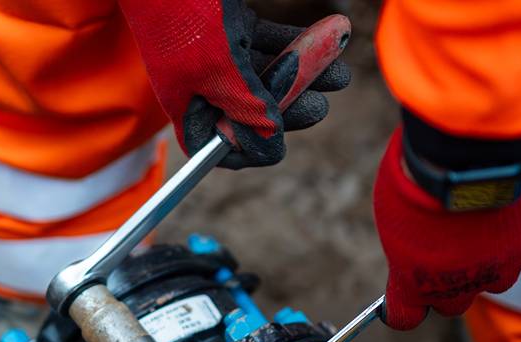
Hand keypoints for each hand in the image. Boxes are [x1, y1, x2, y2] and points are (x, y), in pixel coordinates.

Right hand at [118, 0, 349, 168]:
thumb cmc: (180, 11)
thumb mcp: (217, 66)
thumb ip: (245, 105)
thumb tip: (270, 147)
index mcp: (187, 104)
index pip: (216, 147)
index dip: (247, 149)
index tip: (279, 142)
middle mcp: (202, 86)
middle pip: (251, 112)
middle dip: (290, 108)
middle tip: (320, 103)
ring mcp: (218, 57)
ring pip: (268, 76)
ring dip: (306, 75)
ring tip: (340, 75)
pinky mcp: (233, 30)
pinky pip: (270, 44)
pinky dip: (296, 44)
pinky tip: (328, 37)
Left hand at [374, 127, 520, 329]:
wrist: (463, 153)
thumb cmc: (416, 175)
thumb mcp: (390, 209)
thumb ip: (406, 238)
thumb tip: (416, 234)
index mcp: (411, 283)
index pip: (405, 317)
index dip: (406, 307)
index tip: (404, 296)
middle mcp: (456, 288)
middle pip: (454, 303)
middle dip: (450, 281)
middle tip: (449, 244)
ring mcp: (499, 271)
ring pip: (497, 277)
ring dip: (491, 256)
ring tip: (484, 215)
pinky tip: (516, 202)